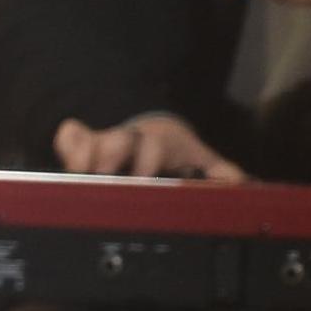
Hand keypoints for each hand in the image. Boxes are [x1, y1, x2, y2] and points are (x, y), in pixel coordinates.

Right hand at [53, 113, 245, 181]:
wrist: (147, 127)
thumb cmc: (173, 151)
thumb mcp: (198, 159)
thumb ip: (219, 172)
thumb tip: (242, 184)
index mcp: (161, 142)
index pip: (154, 144)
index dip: (148, 160)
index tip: (144, 179)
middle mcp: (131, 138)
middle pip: (118, 140)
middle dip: (112, 156)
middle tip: (107, 181)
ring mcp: (105, 139)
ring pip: (92, 139)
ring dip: (86, 157)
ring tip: (82, 178)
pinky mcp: (84, 142)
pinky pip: (70, 135)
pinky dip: (69, 146)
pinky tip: (68, 166)